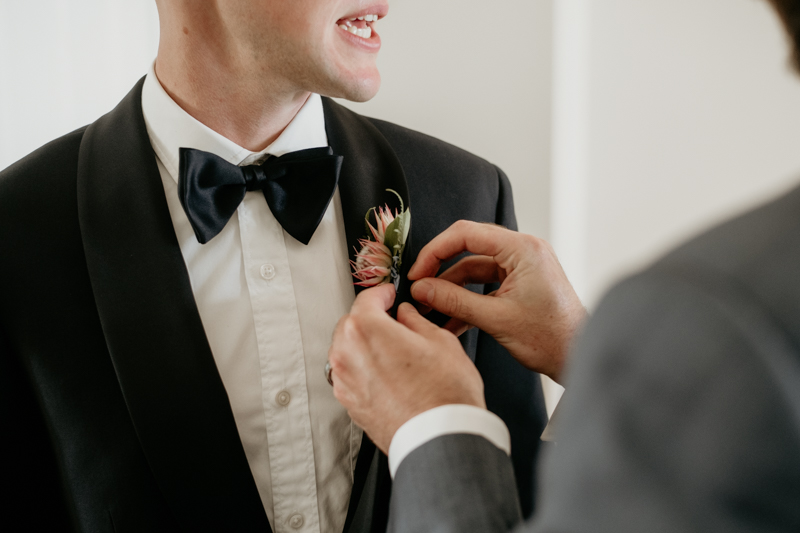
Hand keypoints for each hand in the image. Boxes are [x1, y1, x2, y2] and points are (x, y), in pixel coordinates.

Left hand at [328, 283, 484, 453]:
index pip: (366, 298)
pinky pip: (351, 376)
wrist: (441, 440)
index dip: (382, 292)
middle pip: (351, 324)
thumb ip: (416, 321)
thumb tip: (407, 316)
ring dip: (364, 344)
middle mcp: (347, 355)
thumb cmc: (444, 394)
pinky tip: (388, 373)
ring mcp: (345, 383)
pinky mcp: (350, 405)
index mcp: (365, 330)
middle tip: (393, 319)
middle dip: (370, 318)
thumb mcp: (440, 341)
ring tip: (392, 348)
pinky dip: (364, 369)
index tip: (390, 294)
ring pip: (347, 351)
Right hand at [408, 221, 585, 383]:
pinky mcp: (520, 284)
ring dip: (451, 290)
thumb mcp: (496, 319)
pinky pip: (484, 285)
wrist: (578, 357)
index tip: (418, 273)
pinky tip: (449, 320)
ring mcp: (522, 267)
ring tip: (430, 310)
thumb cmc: (552, 338)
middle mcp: (523, 251)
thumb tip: (422, 290)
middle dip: (440, 271)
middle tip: (419, 289)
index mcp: (523, 249)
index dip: (435, 251)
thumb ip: (454, 301)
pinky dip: (466, 300)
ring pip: (473, 270)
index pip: (465, 234)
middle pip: (468, 248)